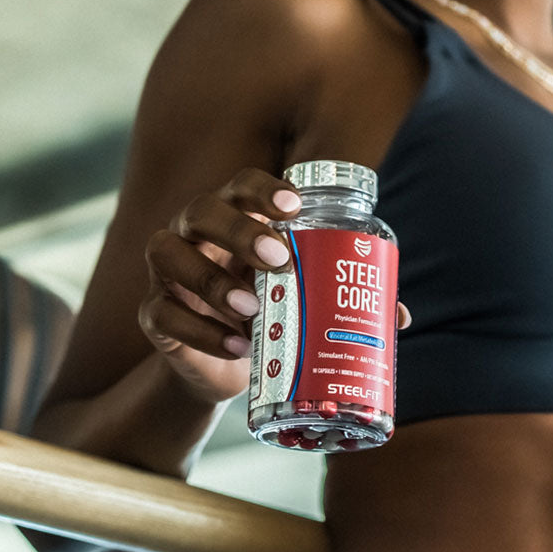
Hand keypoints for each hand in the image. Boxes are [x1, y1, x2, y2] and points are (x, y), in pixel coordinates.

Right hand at [138, 168, 409, 406]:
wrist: (227, 367)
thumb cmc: (271, 313)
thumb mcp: (303, 299)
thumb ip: (343, 297)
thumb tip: (398, 315)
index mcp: (235, 217)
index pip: (240, 184)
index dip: (263, 190)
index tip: (294, 206)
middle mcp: (195, 234)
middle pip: (201, 209)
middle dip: (239, 230)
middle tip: (279, 257)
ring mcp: (168, 273)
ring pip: (168, 253)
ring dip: (212, 280)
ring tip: (254, 309)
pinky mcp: (154, 315)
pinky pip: (161, 314)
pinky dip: (200, 330)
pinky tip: (238, 344)